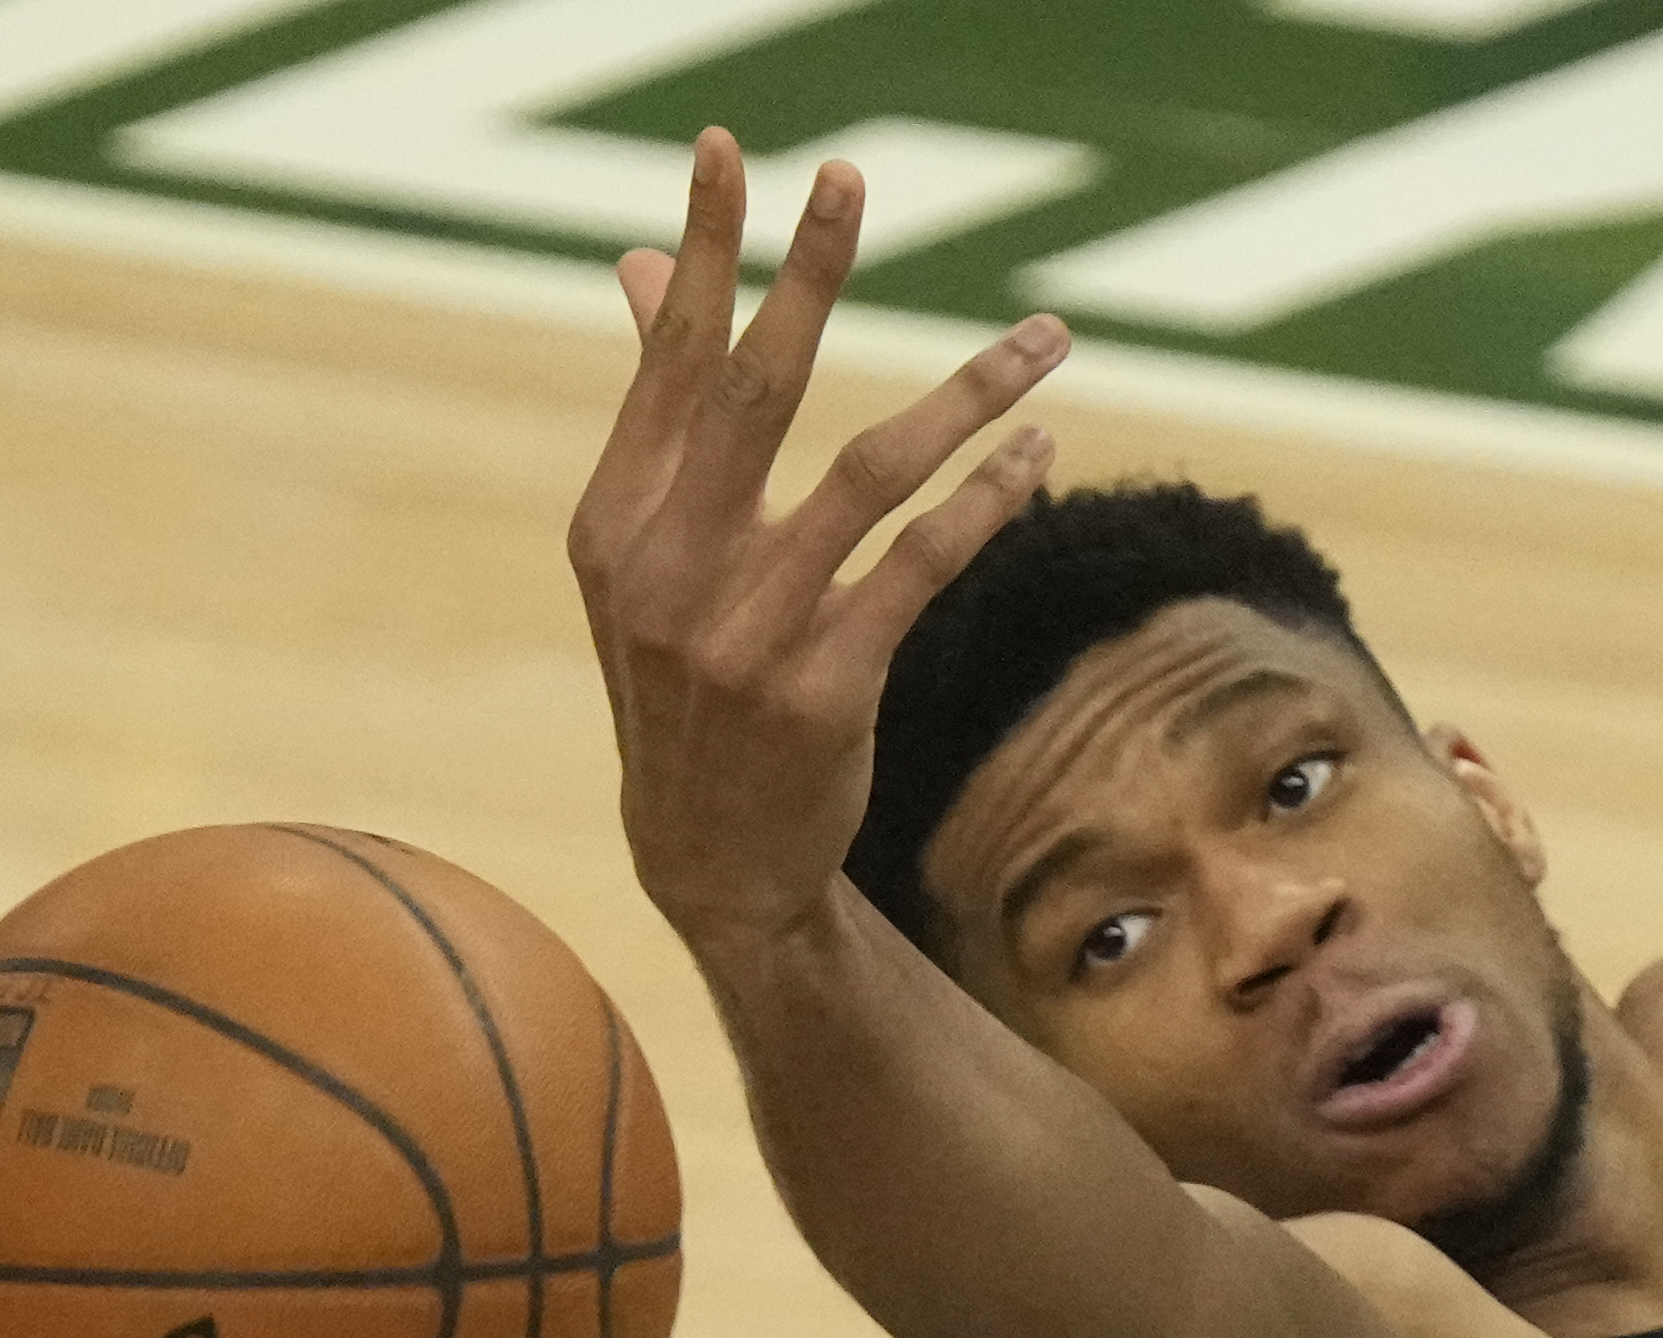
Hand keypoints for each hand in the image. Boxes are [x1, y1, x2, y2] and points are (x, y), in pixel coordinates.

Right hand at [568, 127, 1068, 956]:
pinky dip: (988, 502)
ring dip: (968, 396)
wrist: (711, 861)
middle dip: (803, 276)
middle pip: (752, 392)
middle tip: (849, 179)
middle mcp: (673, 575)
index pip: (668, 363)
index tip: (729, 151)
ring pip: (869, 474)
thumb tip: (636, 264)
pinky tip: (1038, 451)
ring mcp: (749, 637)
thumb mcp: (649, 562)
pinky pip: (923, 567)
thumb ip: (658, 416)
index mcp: (618, 527)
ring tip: (1044, 337)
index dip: (702, 253)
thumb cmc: (689, 688)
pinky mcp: (826, 689)